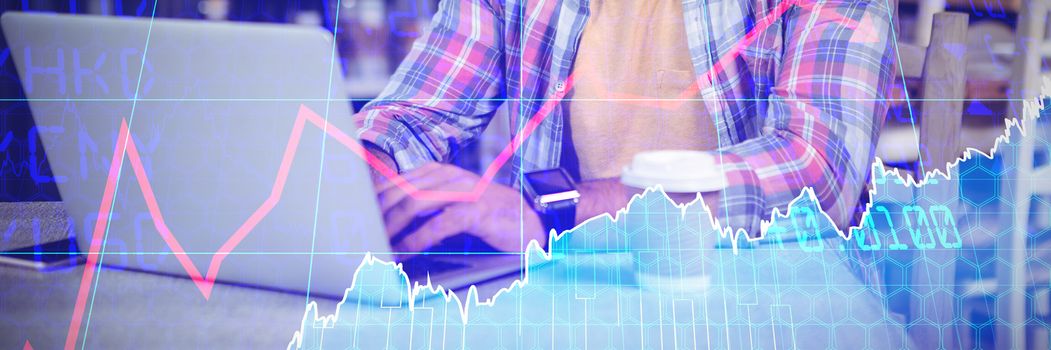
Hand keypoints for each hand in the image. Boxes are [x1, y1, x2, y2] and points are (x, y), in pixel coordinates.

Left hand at [373, 162, 546, 253]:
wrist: (533, 222)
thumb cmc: (489, 218)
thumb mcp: (453, 206)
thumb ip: (426, 209)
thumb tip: (388, 223)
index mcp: (440, 172)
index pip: (396, 181)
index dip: (373, 200)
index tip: (356, 219)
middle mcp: (450, 176)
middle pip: (400, 191)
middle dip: (377, 216)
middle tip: (361, 238)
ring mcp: (464, 190)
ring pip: (415, 203)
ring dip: (391, 228)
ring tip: (377, 247)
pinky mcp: (477, 209)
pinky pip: (438, 223)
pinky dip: (416, 240)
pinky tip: (404, 253)